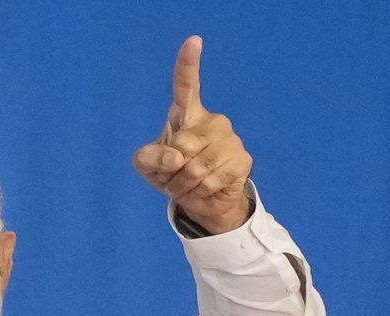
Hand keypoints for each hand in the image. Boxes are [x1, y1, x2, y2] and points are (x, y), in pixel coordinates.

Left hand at [133, 36, 253, 233]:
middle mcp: (212, 121)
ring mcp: (230, 139)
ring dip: (185, 184)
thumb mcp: (147, 166)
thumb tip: (176, 156)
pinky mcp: (242, 160)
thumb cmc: (172, 173)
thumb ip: (148, 157)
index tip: (193, 41)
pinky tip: (205, 188)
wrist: (201, 200)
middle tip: (174, 175)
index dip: (188, 64)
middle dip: (172, 170)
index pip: (187, 86)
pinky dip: (200, 192)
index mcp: (187, 114)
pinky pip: (212, 180)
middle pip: (184, 145)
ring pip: (197, 168)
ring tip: (188, 184)